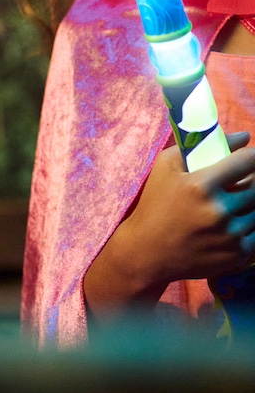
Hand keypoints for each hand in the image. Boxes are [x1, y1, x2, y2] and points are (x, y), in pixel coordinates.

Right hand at [85, 132, 254, 314]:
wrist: (147, 251)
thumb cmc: (155, 203)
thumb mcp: (165, 167)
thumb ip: (200, 145)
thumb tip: (243, 137)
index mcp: (201, 186)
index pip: (248, 161)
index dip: (252, 157)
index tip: (247, 159)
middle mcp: (219, 210)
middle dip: (250, 181)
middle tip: (237, 182)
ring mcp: (231, 235)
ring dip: (250, 204)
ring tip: (230, 204)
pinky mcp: (239, 255)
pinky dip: (249, 225)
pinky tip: (230, 224)